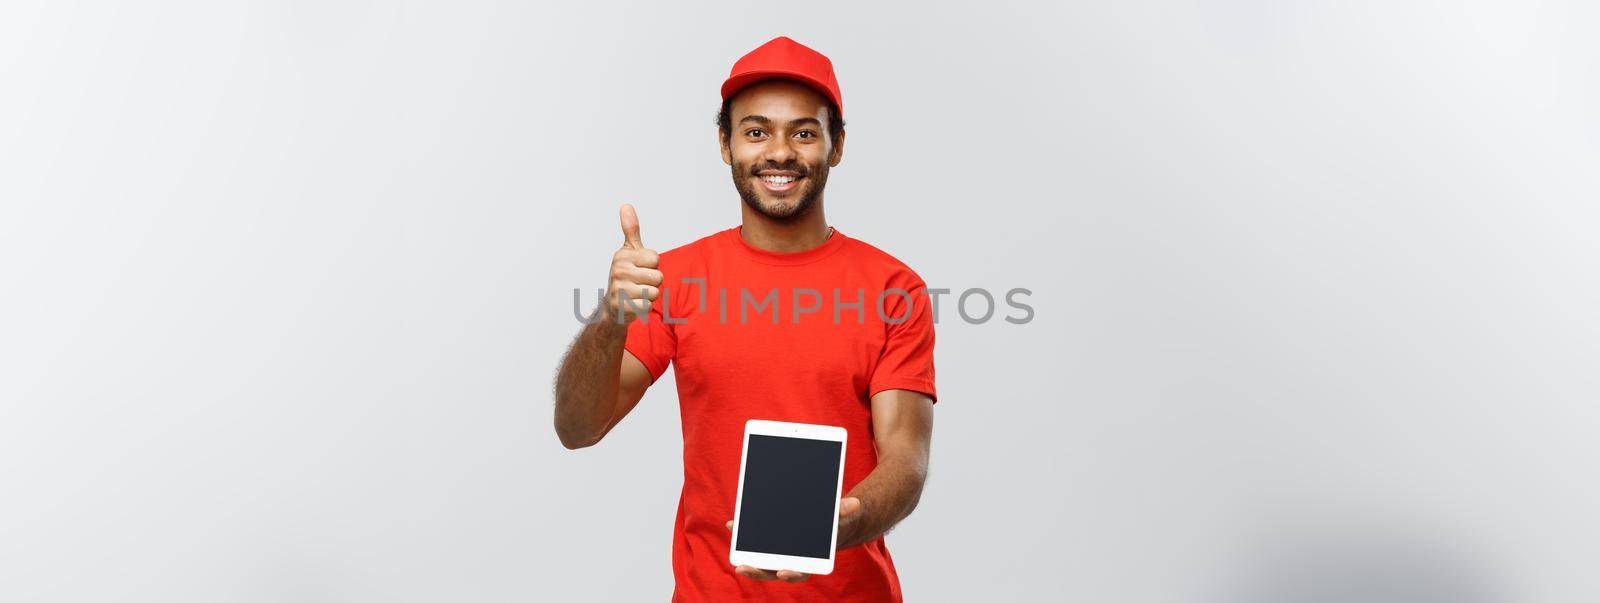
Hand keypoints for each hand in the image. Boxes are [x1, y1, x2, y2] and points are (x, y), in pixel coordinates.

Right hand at [604, 204, 661, 323]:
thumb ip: (631, 230)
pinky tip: (634, 305)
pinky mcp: (623, 307)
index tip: (640, 268)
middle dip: (653, 282)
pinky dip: (644, 307)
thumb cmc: (626, 276)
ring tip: (637, 294)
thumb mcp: (628, 251)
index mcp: (622, 256)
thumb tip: (626, 205)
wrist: (612, 306)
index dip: (652, 266)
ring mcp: (619, 290)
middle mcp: (618, 270)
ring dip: (649, 296)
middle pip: (658, 276)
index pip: (655, 258)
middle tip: (639, 283)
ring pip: (654, 292)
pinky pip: (648, 306)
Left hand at [725, 497, 861, 582]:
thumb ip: (844, 512)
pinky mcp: (770, 541)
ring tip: (735, 552)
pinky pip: (755, 541)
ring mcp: (780, 552)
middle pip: (773, 571)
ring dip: (747, 558)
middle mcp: (794, 560)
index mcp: (812, 559)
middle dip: (758, 571)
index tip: (782, 572)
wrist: (830, 521)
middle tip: (744, 568)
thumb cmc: (836, 522)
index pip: (800, 572)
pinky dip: (743, 534)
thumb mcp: (842, 516)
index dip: (791, 574)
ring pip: (761, 560)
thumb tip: (855, 503)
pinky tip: (733, 524)